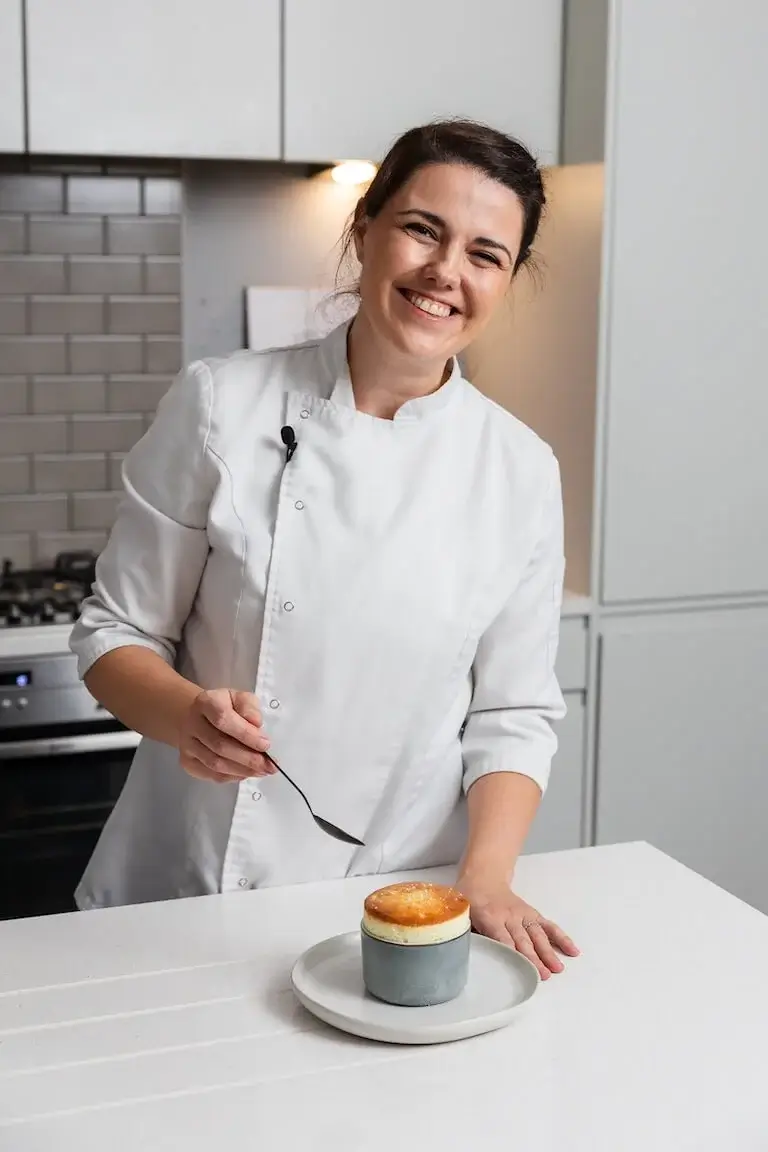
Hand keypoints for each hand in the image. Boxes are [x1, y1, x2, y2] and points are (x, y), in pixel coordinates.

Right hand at [178, 689, 276, 783]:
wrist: (198, 717)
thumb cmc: (225, 707)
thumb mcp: (240, 699)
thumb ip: (250, 708)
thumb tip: (256, 724)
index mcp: (205, 702)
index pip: (223, 719)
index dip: (245, 734)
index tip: (266, 744)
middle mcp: (192, 724)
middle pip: (219, 745)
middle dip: (248, 758)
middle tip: (269, 765)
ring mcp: (186, 745)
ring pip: (215, 763)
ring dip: (242, 770)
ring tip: (262, 771)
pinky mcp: (187, 762)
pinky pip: (211, 775)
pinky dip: (232, 776)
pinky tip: (247, 773)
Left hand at [457, 876, 578, 980]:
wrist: (483, 878)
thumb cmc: (470, 899)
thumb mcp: (461, 912)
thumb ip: (466, 931)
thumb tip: (468, 953)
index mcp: (489, 917)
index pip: (502, 937)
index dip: (512, 953)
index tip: (521, 968)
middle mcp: (509, 916)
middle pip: (523, 939)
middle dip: (534, 958)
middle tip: (544, 975)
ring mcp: (523, 914)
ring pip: (537, 934)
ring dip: (548, 951)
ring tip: (557, 968)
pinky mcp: (532, 914)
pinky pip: (548, 926)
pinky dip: (561, 937)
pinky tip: (572, 950)